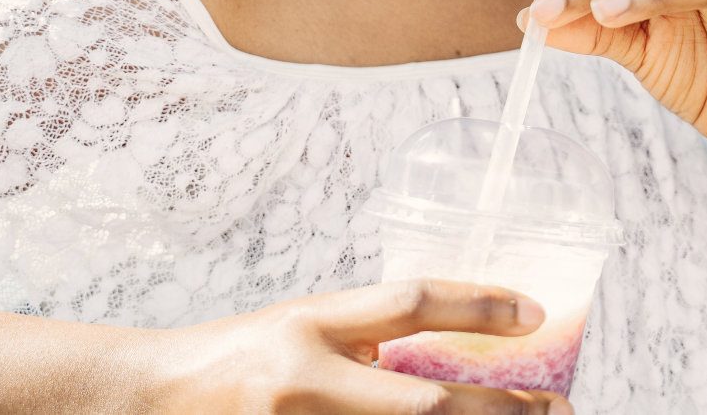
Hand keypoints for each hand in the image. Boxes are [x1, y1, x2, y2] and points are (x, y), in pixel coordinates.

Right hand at [154, 278, 574, 413]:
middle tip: (557, 410)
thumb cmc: (237, 357)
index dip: (477, 306)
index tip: (535, 312)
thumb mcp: (303, 325)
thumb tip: (449, 353)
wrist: (149, 399)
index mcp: (311, 323)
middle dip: (502, 412)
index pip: (409, 303)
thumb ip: (367, 337)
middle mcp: (306, 382)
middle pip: (426, 403)